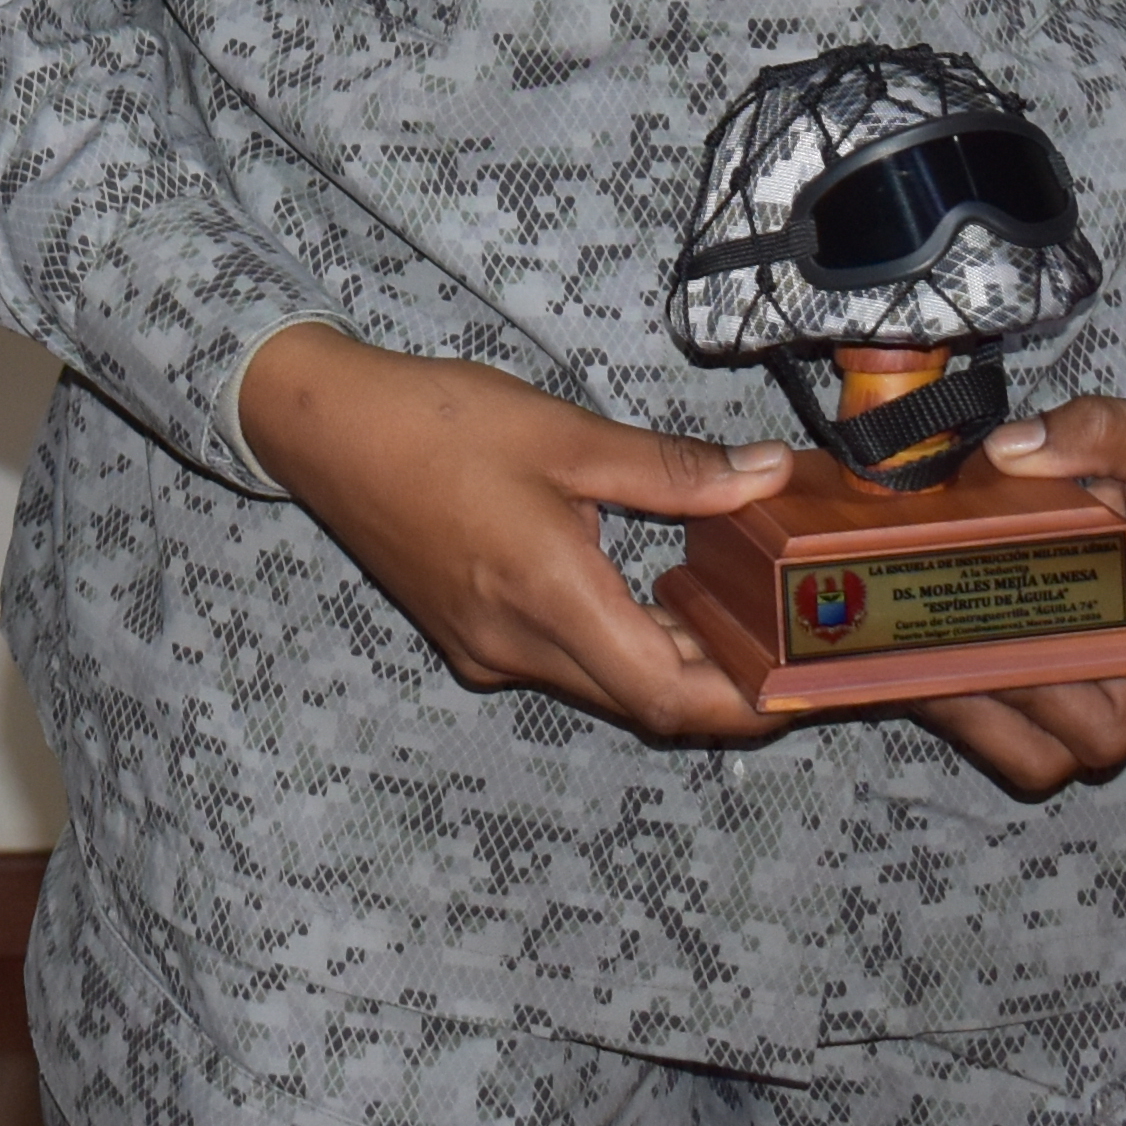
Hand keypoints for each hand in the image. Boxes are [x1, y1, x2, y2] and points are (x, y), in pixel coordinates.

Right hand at [236, 325, 799, 746]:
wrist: (324, 429)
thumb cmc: (435, 421)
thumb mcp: (567, 435)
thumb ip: (674, 470)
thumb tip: (765, 477)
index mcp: (547, 595)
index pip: (666, 694)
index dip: (744, 703)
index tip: (801, 685)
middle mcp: (514, 645)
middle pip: (641, 701)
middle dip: (722, 686)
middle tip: (787, 646)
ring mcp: (486, 651)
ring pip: (602, 685)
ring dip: (669, 665)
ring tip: (733, 617)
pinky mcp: (470, 639)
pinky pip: (561, 665)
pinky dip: (617, 646)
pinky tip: (648, 599)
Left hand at [904, 392, 1125, 798]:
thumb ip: (1100, 433)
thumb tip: (1009, 449)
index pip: (1102, 726)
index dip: (1034, 706)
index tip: (978, 650)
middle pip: (1051, 748)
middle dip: (976, 718)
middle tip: (908, 656)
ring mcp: (1101, 655)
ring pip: (1026, 728)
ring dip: (964, 700)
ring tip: (898, 644)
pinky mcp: (1076, 630)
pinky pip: (1019, 675)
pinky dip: (968, 663)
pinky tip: (918, 615)